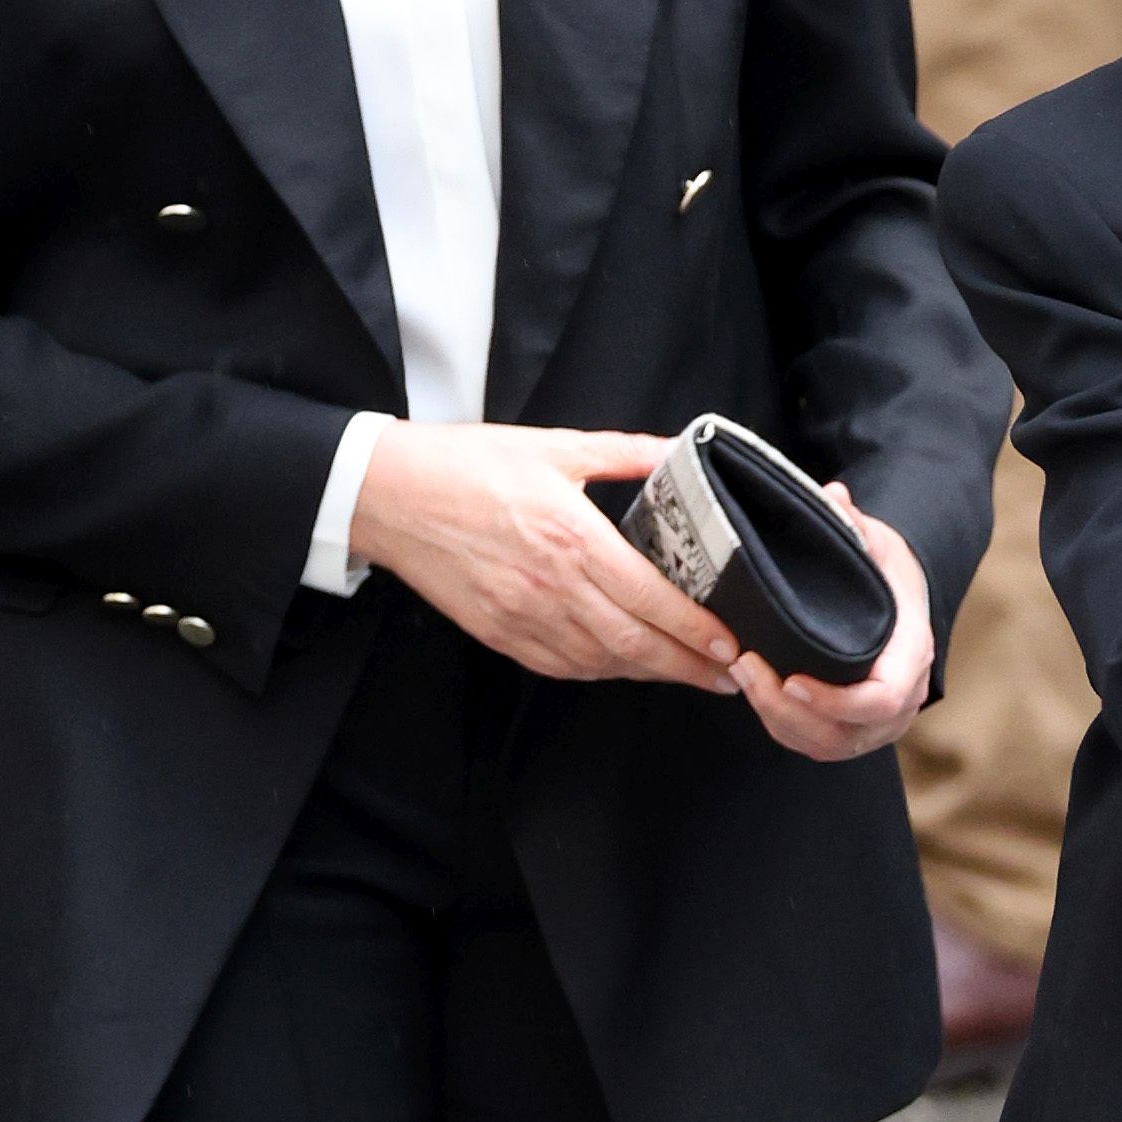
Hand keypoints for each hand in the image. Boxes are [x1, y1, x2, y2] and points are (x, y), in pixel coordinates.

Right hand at [347, 423, 744, 688]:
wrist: (388, 494)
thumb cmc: (466, 465)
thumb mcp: (554, 445)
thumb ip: (624, 452)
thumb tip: (678, 448)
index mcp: (573, 538)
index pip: (652, 598)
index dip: (698, 629)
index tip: (733, 643)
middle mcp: (552, 587)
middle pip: (636, 645)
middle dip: (690, 667)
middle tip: (729, 676)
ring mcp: (523, 617)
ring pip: (602, 662)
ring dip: (650, 674)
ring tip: (689, 673)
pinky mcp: (499, 633)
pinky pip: (562, 666)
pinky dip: (601, 671)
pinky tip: (625, 667)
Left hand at [728, 495, 935, 767]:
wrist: (902, 605)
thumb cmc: (888, 574)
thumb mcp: (879, 542)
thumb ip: (855, 525)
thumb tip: (833, 496)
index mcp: (912, 654)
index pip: (881, 697)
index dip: (834, 699)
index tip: (789, 679)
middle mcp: (901, 700)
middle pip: (844, 733)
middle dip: (787, 709)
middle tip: (745, 666)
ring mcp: (877, 724)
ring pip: (824, 744)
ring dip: (776, 718)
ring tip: (741, 674)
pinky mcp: (852, 732)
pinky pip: (814, 744)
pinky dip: (780, 725)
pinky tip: (753, 692)